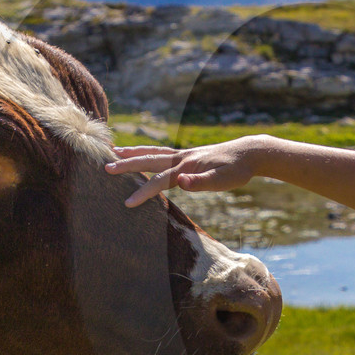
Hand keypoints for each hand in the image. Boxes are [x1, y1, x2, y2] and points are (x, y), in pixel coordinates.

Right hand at [104, 136, 272, 206]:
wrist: (250, 152)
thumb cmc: (237, 170)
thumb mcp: (224, 180)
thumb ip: (202, 182)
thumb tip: (181, 183)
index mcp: (187, 166)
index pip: (160, 180)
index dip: (143, 192)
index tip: (127, 203)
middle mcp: (181, 158)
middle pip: (149, 160)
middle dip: (127, 165)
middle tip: (105, 167)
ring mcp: (184, 155)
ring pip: (153, 152)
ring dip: (133, 153)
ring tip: (114, 151)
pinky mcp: (187, 156)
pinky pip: (161, 153)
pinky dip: (147, 152)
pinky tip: (142, 155)